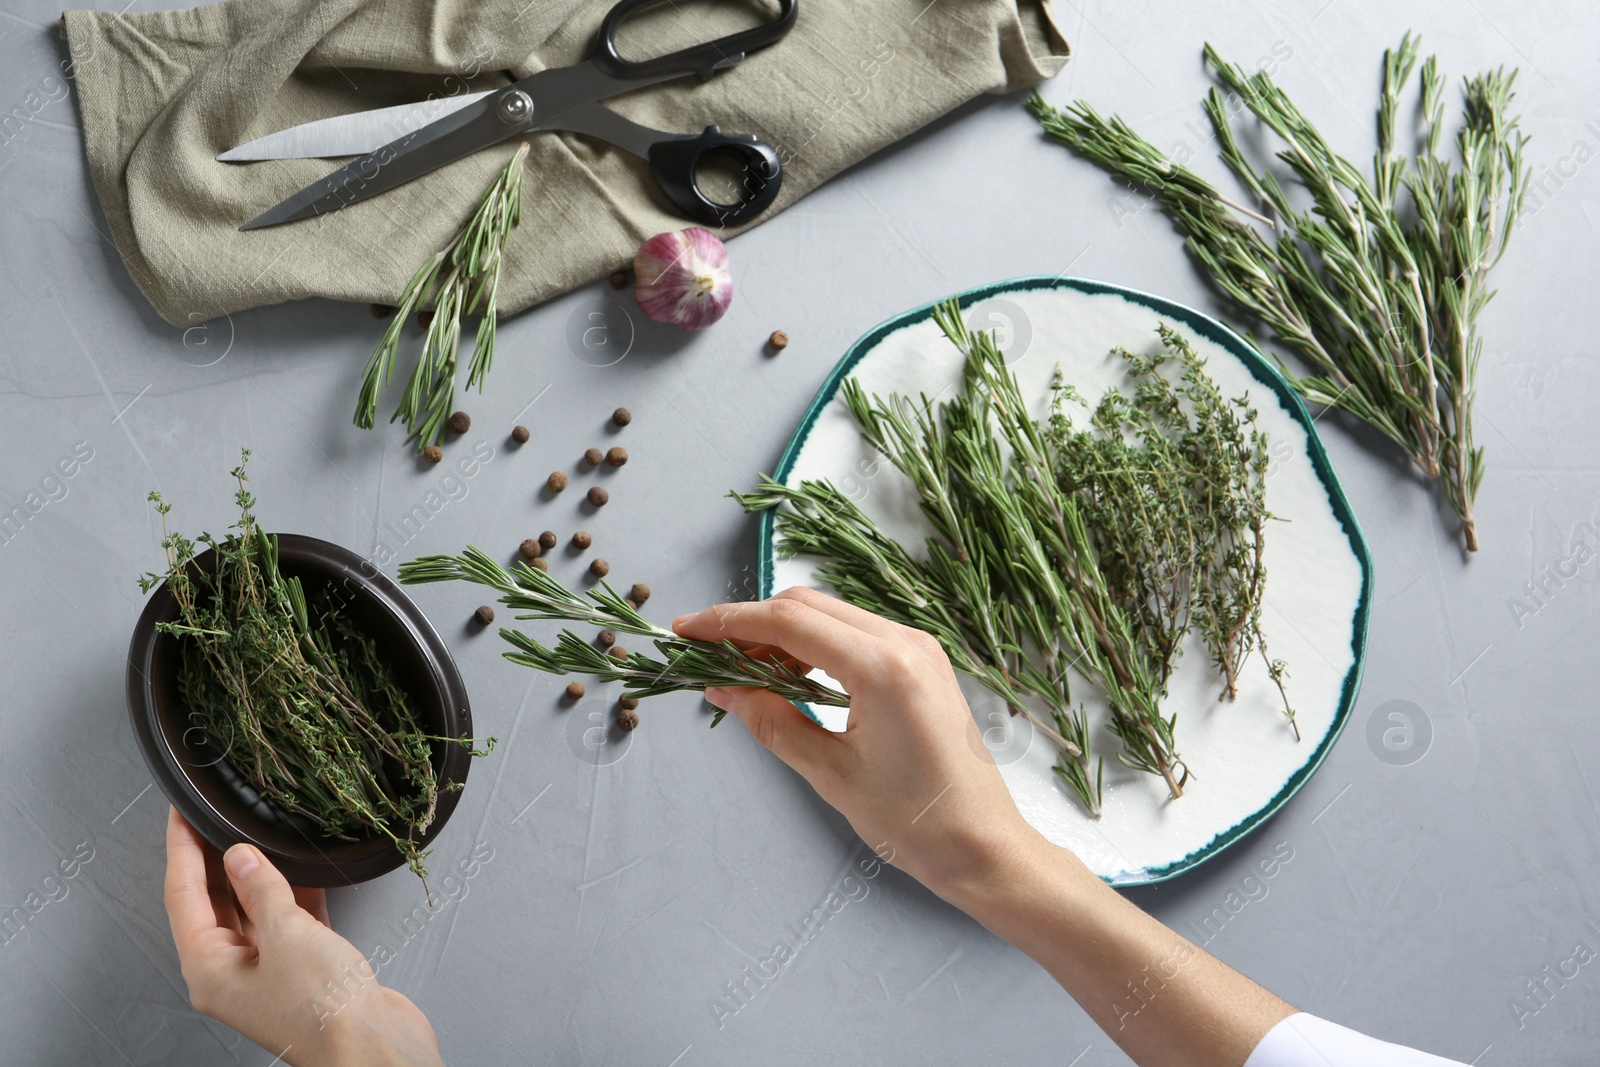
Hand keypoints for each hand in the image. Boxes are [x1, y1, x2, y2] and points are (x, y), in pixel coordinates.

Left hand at [163, 808, 443, 1066]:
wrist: (374, 1045)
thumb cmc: (323, 1007)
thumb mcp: (287, 934)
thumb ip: (262, 888)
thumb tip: (240, 855)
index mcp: (210, 971)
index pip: (184, 896)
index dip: (182, 850)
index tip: (181, 814)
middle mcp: (232, 973)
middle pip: (214, 903)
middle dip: (216, 859)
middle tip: (216, 816)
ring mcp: (268, 972)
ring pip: (253, 910)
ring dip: (257, 874)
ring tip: (258, 832)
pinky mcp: (304, 969)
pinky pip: (289, 922)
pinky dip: (294, 894)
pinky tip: (303, 868)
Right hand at [672, 587, 1041, 901]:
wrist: (984, 847)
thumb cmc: (915, 822)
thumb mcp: (830, 774)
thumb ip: (771, 722)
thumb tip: (723, 689)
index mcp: (884, 667)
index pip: (789, 621)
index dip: (729, 622)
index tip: (687, 632)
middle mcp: (906, 642)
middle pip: (807, 605)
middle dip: (751, 624)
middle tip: (708, 655)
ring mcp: (919, 648)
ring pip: (830, 615)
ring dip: (781, 635)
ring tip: (741, 672)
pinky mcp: (923, 661)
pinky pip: (855, 634)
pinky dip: (814, 646)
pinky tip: (787, 676)